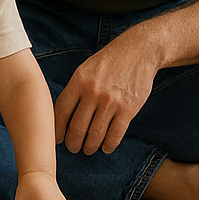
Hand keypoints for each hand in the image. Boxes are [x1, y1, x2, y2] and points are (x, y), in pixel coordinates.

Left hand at [54, 34, 157, 155]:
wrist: (140, 50)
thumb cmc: (111, 60)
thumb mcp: (87, 68)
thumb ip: (75, 89)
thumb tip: (63, 116)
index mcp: (79, 81)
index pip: (62, 112)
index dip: (58, 129)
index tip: (58, 139)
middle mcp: (93, 92)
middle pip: (77, 127)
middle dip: (73, 143)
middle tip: (73, 148)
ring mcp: (111, 101)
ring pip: (95, 135)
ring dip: (89, 147)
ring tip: (88, 149)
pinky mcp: (128, 108)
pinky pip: (115, 135)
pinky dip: (109, 145)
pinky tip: (106, 147)